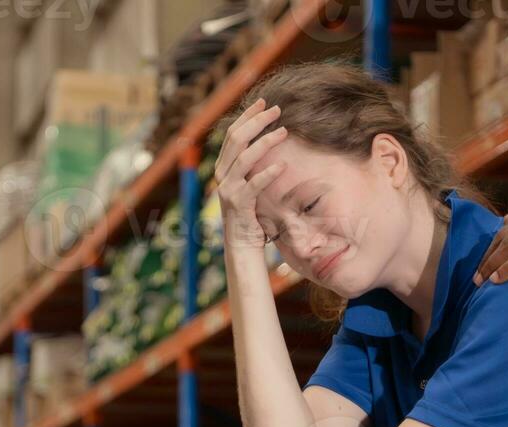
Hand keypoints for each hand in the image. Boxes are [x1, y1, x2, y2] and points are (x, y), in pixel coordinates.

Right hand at [214, 97, 290, 249]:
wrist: (243, 244)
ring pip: (245, 157)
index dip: (247, 115)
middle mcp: (222, 175)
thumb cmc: (251, 212)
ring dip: (265, 141)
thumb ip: (252, 164)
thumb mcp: (249, 183)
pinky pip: (254, 184)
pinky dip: (268, 173)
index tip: (263, 102)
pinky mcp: (239, 204)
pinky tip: (283, 165)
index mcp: (224, 166)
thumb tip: (268, 139)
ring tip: (284, 131)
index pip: (233, 133)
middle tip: (277, 109)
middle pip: (236, 138)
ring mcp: (228, 189)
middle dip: (257, 121)